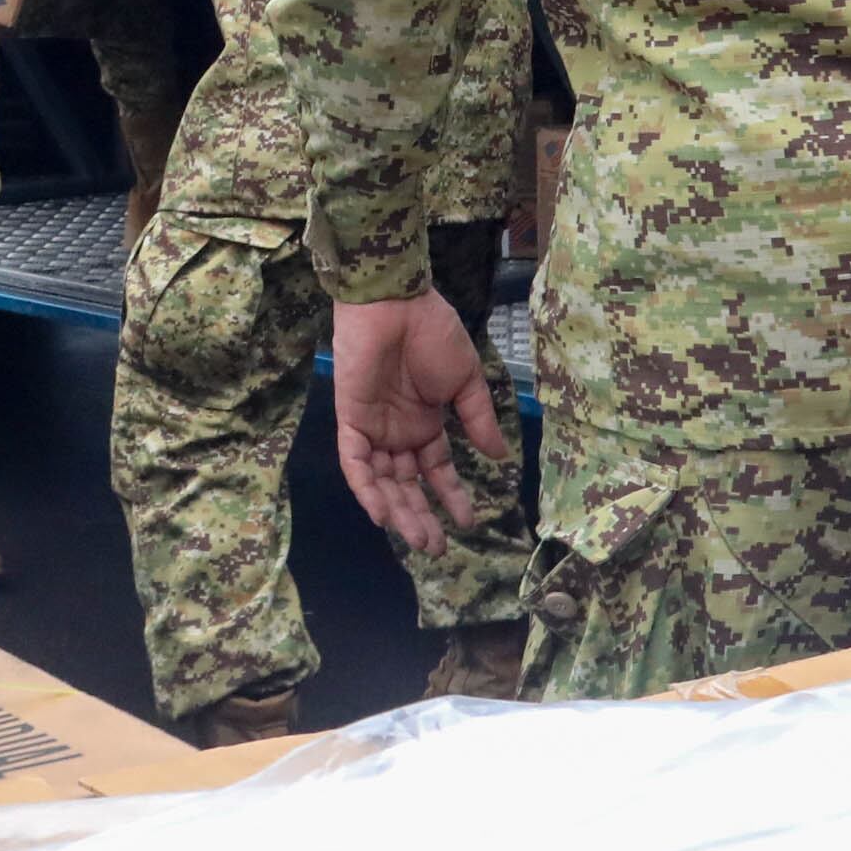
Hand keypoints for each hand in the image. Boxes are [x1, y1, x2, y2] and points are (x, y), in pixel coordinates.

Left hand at [330, 291, 507, 553]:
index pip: (436, 470)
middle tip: (435, 547)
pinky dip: (366, 488)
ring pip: (382, 481)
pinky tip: (382, 513)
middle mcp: (399, 431)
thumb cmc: (432, 333)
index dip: (450, 496)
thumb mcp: (466, 379)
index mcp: (425, 422)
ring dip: (397, 511)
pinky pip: (355, 462)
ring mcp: (374, 427)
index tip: (468, 522)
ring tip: (417, 539)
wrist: (396, 302)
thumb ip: (477, 418)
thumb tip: (500, 456)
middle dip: (421, 516)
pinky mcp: (351, 419)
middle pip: (407, 484)